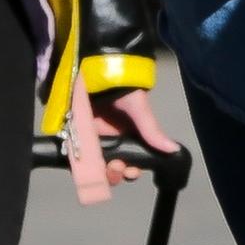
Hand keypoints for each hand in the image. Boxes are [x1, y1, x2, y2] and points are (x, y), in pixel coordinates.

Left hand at [68, 83, 173, 205]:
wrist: (96, 70)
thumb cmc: (121, 88)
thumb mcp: (139, 109)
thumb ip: (152, 130)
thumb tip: (174, 150)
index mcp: (126, 136)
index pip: (129, 160)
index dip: (131, 171)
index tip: (133, 172)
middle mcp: (108, 140)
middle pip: (110, 167)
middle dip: (115, 174)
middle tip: (117, 168)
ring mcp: (88, 139)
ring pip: (93, 166)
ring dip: (99, 173)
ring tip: (104, 168)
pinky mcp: (71, 135)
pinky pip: (74, 156)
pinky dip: (78, 165)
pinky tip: (84, 167)